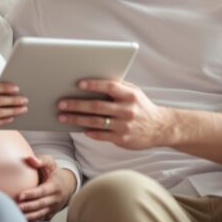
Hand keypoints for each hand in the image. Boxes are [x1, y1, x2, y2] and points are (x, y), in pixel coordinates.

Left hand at [16, 155, 76, 221]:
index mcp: (55, 186)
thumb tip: (30, 159)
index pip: (42, 191)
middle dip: (28, 207)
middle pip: (41, 204)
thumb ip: (41, 160)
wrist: (67, 186)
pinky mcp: (50, 214)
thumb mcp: (50, 163)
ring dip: (29, 216)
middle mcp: (55, 199)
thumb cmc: (54, 172)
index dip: (31, 194)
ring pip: (41, 214)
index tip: (20, 195)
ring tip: (17, 216)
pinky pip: (41, 220)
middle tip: (16, 207)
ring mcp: (53, 208)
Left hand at [58, 79, 174, 149]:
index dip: (94, 85)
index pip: (110, 87)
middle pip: (97, 106)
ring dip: (76, 119)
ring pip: (95, 122)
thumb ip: (118, 88)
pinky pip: (101, 135)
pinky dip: (89, 132)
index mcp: (130, 95)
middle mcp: (127, 110)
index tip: (78, 84)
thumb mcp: (135, 93)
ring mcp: (124, 126)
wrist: (161, 128)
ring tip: (62, 116)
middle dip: (76, 104)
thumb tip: (93, 82)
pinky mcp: (122, 139)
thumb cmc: (142, 107)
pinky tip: (79, 128)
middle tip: (60, 103)